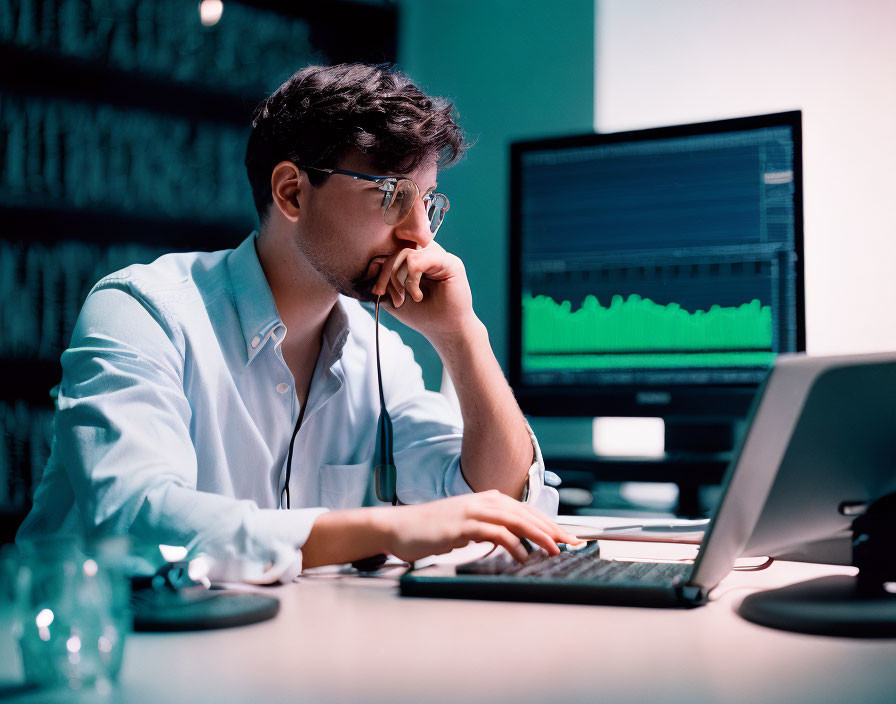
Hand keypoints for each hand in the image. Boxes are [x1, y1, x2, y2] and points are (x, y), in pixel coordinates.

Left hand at [371, 241, 477, 346]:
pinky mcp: (450, 262)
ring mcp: (439, 255)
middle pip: (396, 250)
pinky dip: (411, 280)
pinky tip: (417, 296)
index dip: (379, 265)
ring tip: (402, 299)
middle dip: (386, 275)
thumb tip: (369, 268)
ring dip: (397, 278)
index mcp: (416, 257)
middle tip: (386, 295)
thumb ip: (382, 280)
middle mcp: (428, 252)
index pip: (392, 248)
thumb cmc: (421, 314)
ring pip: (406, 253)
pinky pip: (419, 260)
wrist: (443, 330)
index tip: (376, 288)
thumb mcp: (393, 296)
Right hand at [378, 490, 581, 563]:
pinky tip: (524, 556)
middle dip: (552, 529)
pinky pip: (495, 533)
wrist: (399, 528)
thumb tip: (514, 543)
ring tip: (556, 549)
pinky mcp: (462, 525)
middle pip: (526, 513)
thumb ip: (489, 530)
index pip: (526, 510)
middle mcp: (483, 501)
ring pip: (515, 520)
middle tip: (573, 543)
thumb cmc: (431, 530)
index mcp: (486, 500)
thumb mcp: (465, 526)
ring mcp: (472, 511)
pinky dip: (513, 544)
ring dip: (538, 535)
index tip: (567, 538)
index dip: (549, 524)